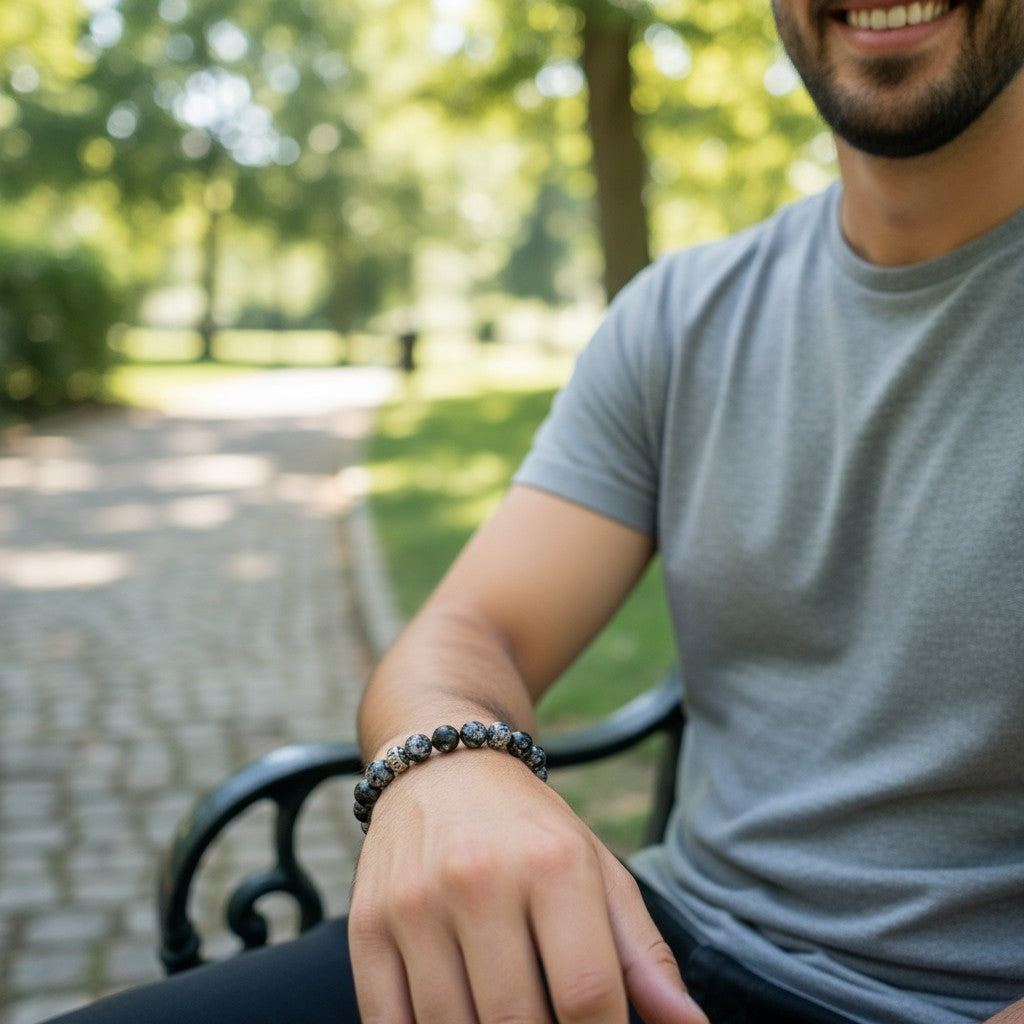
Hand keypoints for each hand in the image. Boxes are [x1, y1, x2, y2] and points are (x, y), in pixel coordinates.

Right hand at [348, 751, 708, 1023]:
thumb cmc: (530, 828)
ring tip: (507, 1015)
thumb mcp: (596, 870)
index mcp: (553, 864)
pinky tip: (456, 1019)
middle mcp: (479, 878)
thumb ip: (644, 954)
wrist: (442, 763)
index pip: (588, 997)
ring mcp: (415, 903)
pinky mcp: (367, 923)